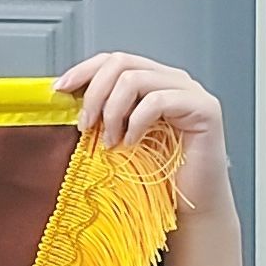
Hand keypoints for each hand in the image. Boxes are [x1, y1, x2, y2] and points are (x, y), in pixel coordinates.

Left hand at [54, 52, 233, 217]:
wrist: (191, 205)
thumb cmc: (158, 175)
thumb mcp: (121, 137)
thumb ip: (103, 115)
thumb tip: (67, 102)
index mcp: (153, 81)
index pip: (114, 60)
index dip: (84, 70)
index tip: (60, 89)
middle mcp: (172, 80)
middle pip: (121, 63)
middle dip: (94, 93)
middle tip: (86, 125)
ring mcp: (190, 91)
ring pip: (135, 79)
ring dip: (112, 111)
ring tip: (111, 141)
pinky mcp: (204, 108)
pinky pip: (157, 101)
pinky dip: (136, 122)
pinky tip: (132, 142)